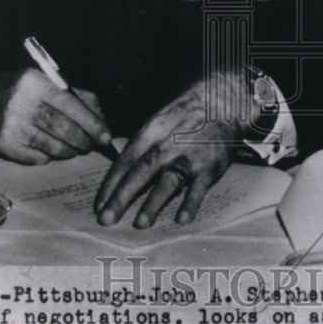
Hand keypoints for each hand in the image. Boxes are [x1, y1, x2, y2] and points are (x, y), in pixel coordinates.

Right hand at [0, 67, 112, 163]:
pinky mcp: (5, 146)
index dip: (92, 124)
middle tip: (92, 144)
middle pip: (63, 130)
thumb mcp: (50, 83)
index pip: (70, 106)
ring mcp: (11, 127)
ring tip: (75, 147)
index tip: (107, 137)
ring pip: (54, 148)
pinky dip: (51, 156)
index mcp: (36, 84)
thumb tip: (103, 124)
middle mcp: (21, 105)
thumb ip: (80, 98)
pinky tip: (51, 148)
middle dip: (84, 141)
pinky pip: (39, 159)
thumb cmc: (26, 90)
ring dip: (71, 151)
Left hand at [94, 72, 254, 228]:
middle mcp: (167, 144)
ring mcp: (190, 156)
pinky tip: (181, 219)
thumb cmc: (186, 112)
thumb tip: (118, 167)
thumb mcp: (159, 118)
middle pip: (141, 172)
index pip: (125, 160)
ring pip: (168, 181)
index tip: (98, 206)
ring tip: (140, 224)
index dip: (110, 184)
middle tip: (106, 219)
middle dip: (122, 196)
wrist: (224, 100)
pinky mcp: (210, 165)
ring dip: (153, 203)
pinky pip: (199, 187)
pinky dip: (191, 203)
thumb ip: (141, 143)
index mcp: (151, 131)